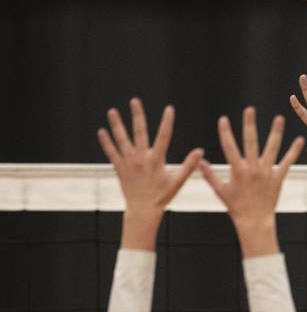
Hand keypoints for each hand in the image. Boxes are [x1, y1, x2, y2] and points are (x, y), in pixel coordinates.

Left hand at [98, 98, 202, 216]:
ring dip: (117, 124)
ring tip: (112, 111)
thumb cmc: (161, 197)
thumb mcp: (178, 182)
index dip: (167, 122)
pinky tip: (102, 131)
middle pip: (139, 132)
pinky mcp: (120, 168)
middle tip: (134, 101)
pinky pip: (111, 152)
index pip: (164, 136)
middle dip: (137, 115)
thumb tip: (200, 152)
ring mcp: (129, 162)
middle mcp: (141, 158)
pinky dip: (106, 142)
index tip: (169, 109)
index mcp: (157, 160)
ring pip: (122, 139)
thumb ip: (189, 166)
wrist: (143, 210)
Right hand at [199, 108, 303, 253]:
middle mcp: (253, 168)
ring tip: (279, 118)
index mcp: (237, 170)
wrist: (254, 221)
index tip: (223, 119)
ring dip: (275, 132)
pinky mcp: (278, 178)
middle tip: (249, 109)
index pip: (229, 146)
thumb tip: (199, 160)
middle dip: (249, 124)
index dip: (225, 132)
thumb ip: (210, 174)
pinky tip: (300, 140)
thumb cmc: (236, 207)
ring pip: (272, 148)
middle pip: (250, 141)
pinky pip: (287, 162)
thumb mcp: (220, 191)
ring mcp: (267, 172)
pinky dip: (294, 151)